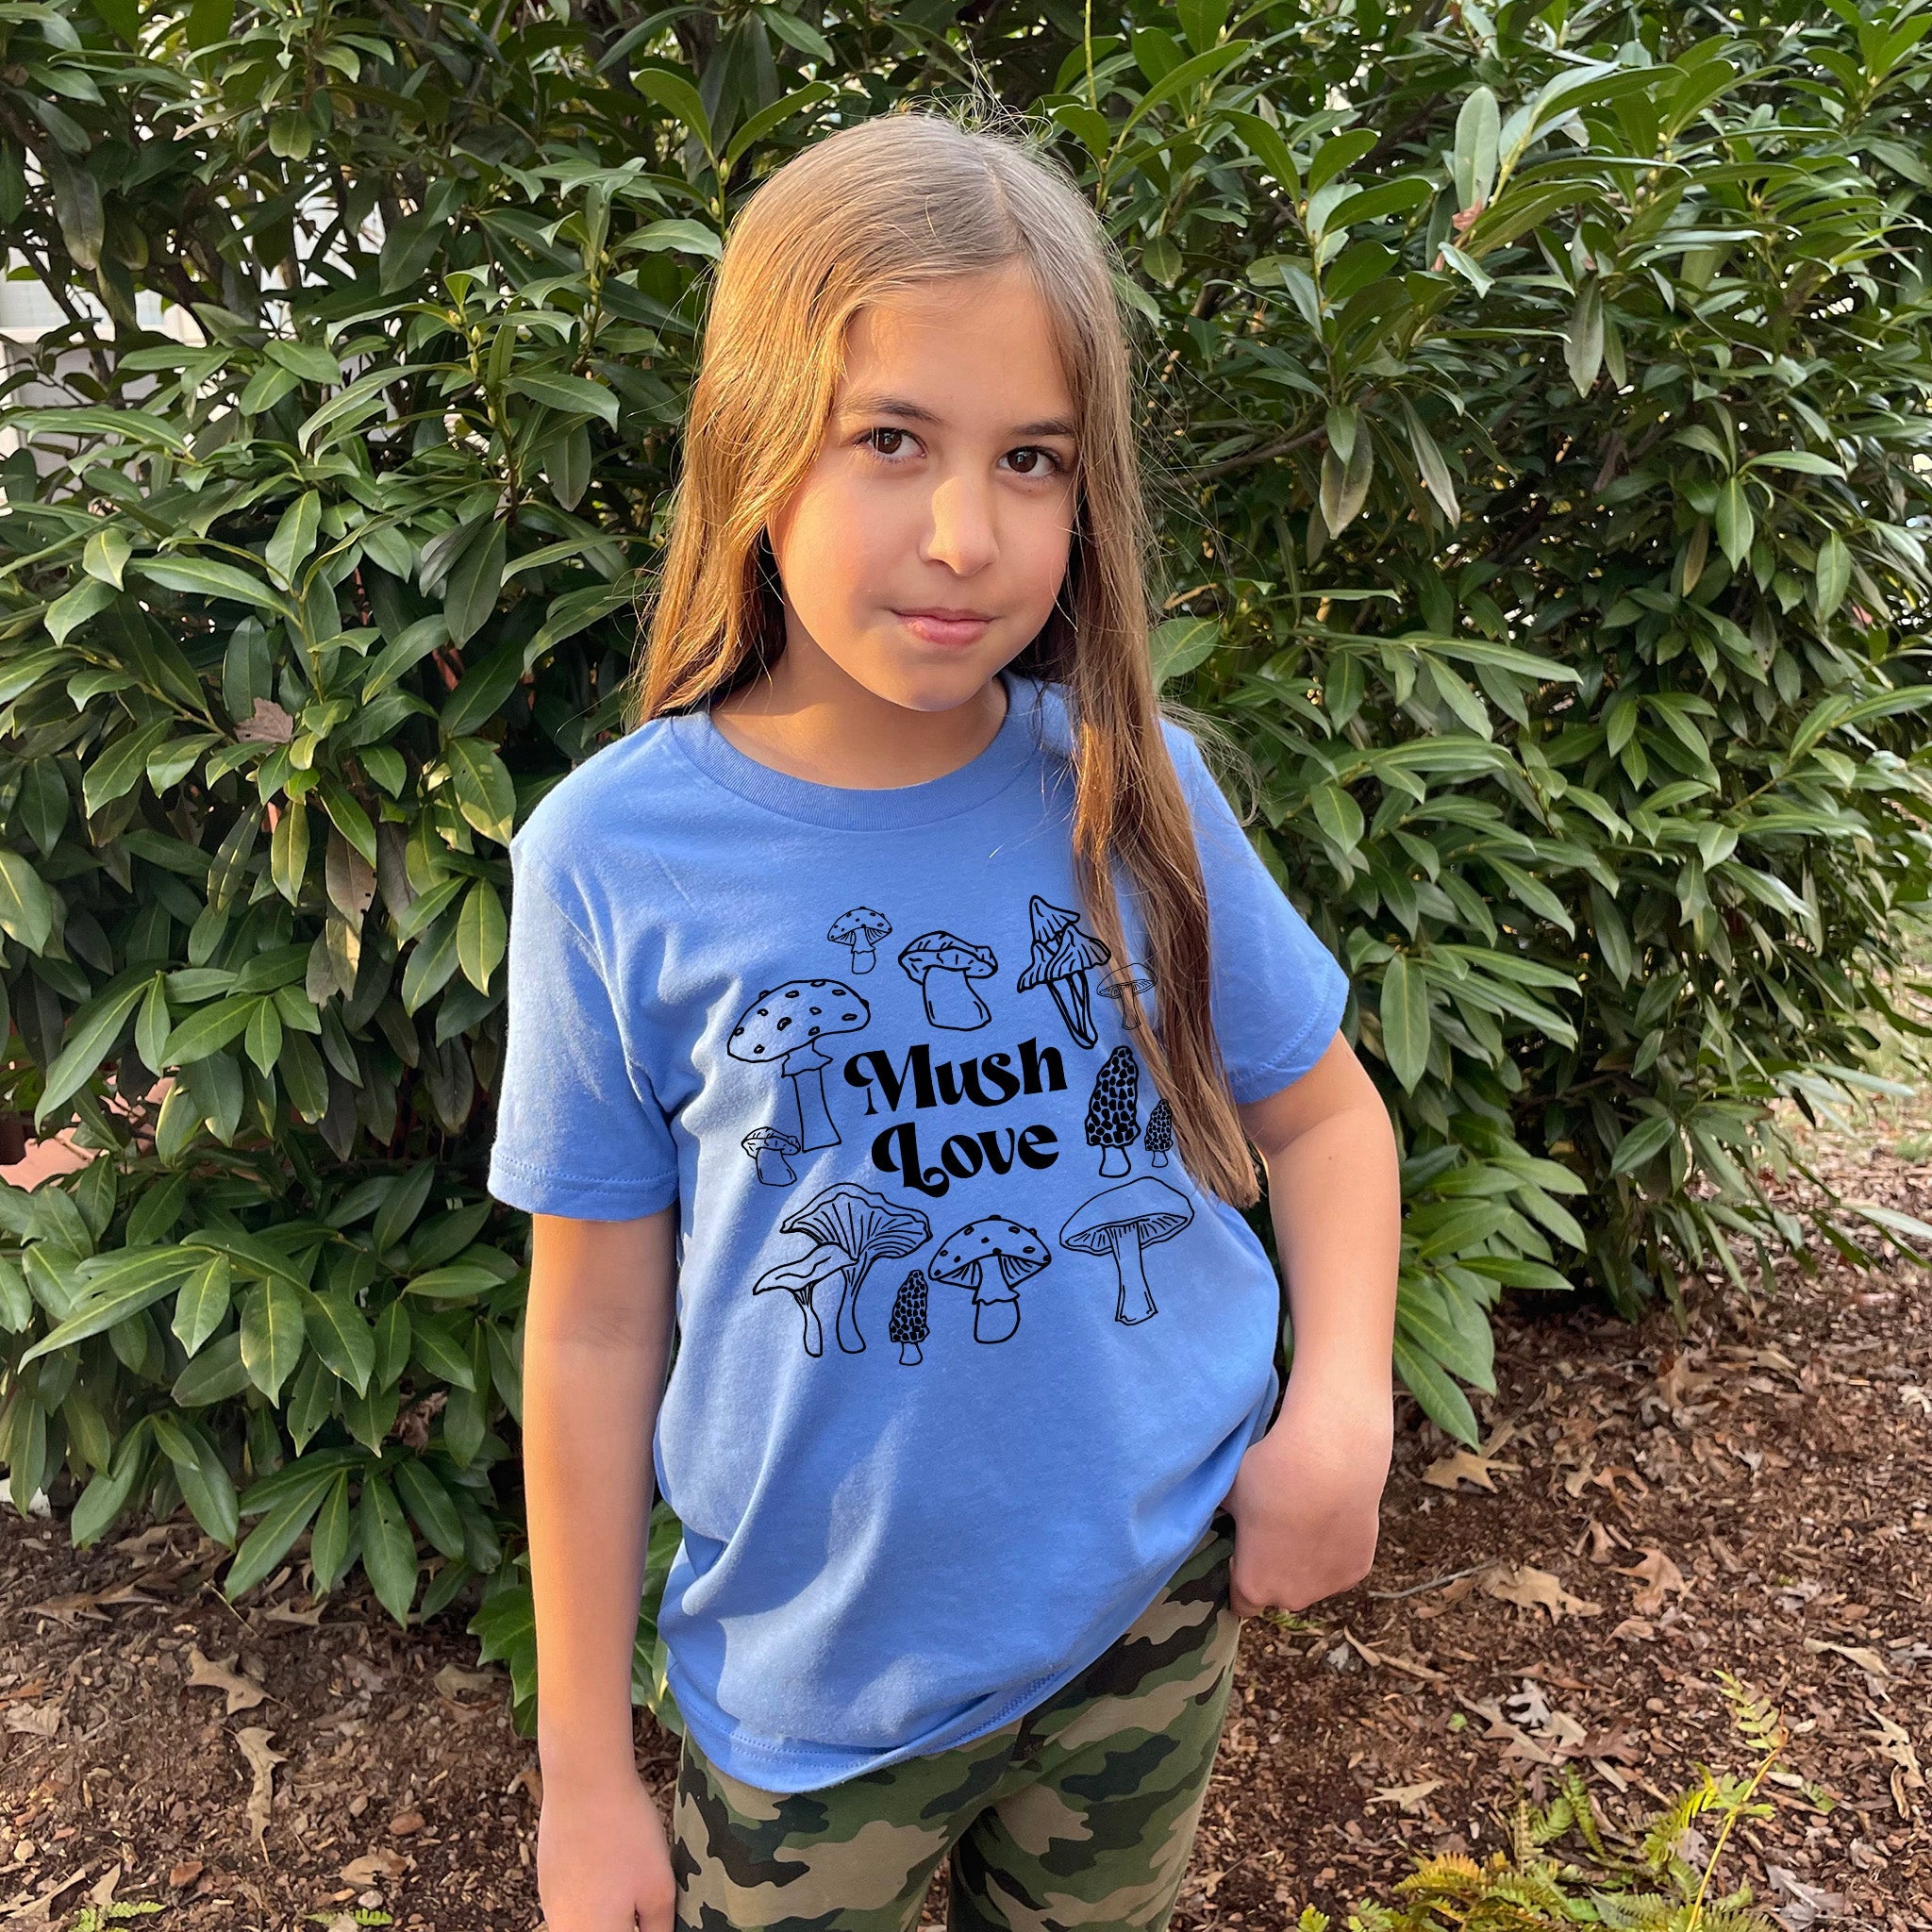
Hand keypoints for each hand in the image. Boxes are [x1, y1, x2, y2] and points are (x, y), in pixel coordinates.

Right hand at [537, 1766, 676, 1931]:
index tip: (652, 1914)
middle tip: (644, 1903)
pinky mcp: (546, 1886)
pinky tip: (608, 1873)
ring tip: (627, 1883)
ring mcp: (551, 1909)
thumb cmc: (627, 1834)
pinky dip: (592, 1902)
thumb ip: (658, 1930)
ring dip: (609, 1917)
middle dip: (626, 1923)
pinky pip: (572, 1910)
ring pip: (587, 1925)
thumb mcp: (659, 1888)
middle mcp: (566, 1930)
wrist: (584, 1782)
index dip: (644, 1928)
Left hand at [1220, 1372, 1392, 1619]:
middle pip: (1279, 1593)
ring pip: (1312, 1581)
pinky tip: (1333, 1517)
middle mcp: (1291, 1597)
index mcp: (1253, 1585)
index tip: (1244, 1554)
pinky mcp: (1359, 1570)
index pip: (1242, 1603)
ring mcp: (1328, 1587)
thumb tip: (1223, 1511)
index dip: (1241, 1577)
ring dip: (1308, 1561)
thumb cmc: (1269, 1477)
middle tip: (1278, 1528)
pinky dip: (1336, 1549)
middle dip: (1276, 1569)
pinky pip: (1340, 1566)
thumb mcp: (1230, 1494)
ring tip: (1309, 1518)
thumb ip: (1225, 1515)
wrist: (1328, 1463)